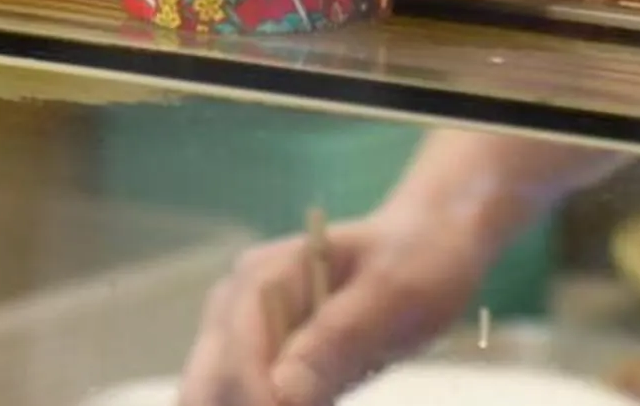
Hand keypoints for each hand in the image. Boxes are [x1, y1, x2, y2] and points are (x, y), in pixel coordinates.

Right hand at [177, 206, 491, 405]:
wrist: (429, 250)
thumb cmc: (417, 261)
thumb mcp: (394, 293)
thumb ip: (339, 337)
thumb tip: (284, 394)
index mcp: (264, 276)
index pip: (238, 352)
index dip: (258, 399)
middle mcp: (238, 305)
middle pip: (210, 383)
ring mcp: (245, 337)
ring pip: (216, 399)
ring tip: (325, 402)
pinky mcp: (263, 366)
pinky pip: (245, 403)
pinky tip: (323, 403)